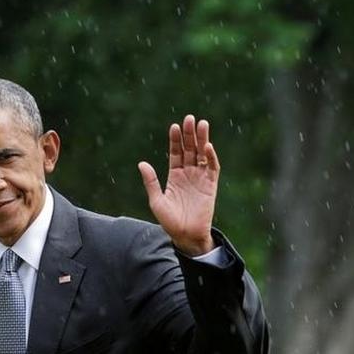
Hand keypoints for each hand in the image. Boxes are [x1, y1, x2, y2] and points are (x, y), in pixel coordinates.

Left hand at [137, 115, 218, 255]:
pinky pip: (212, 168)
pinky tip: (208, 146)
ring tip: (202, 124)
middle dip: (189, 134)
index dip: (175, 140)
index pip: (175, 152)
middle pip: (189, 149)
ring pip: (202, 154)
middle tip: (190, 118)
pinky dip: (211, 157)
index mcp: (174, 175)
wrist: (185, 236)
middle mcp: (188, 174)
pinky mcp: (211, 186)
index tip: (174, 126)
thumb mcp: (156, 200)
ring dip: (202, 139)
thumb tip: (141, 163)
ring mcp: (200, 178)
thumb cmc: (169, 221)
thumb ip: (151, 181)